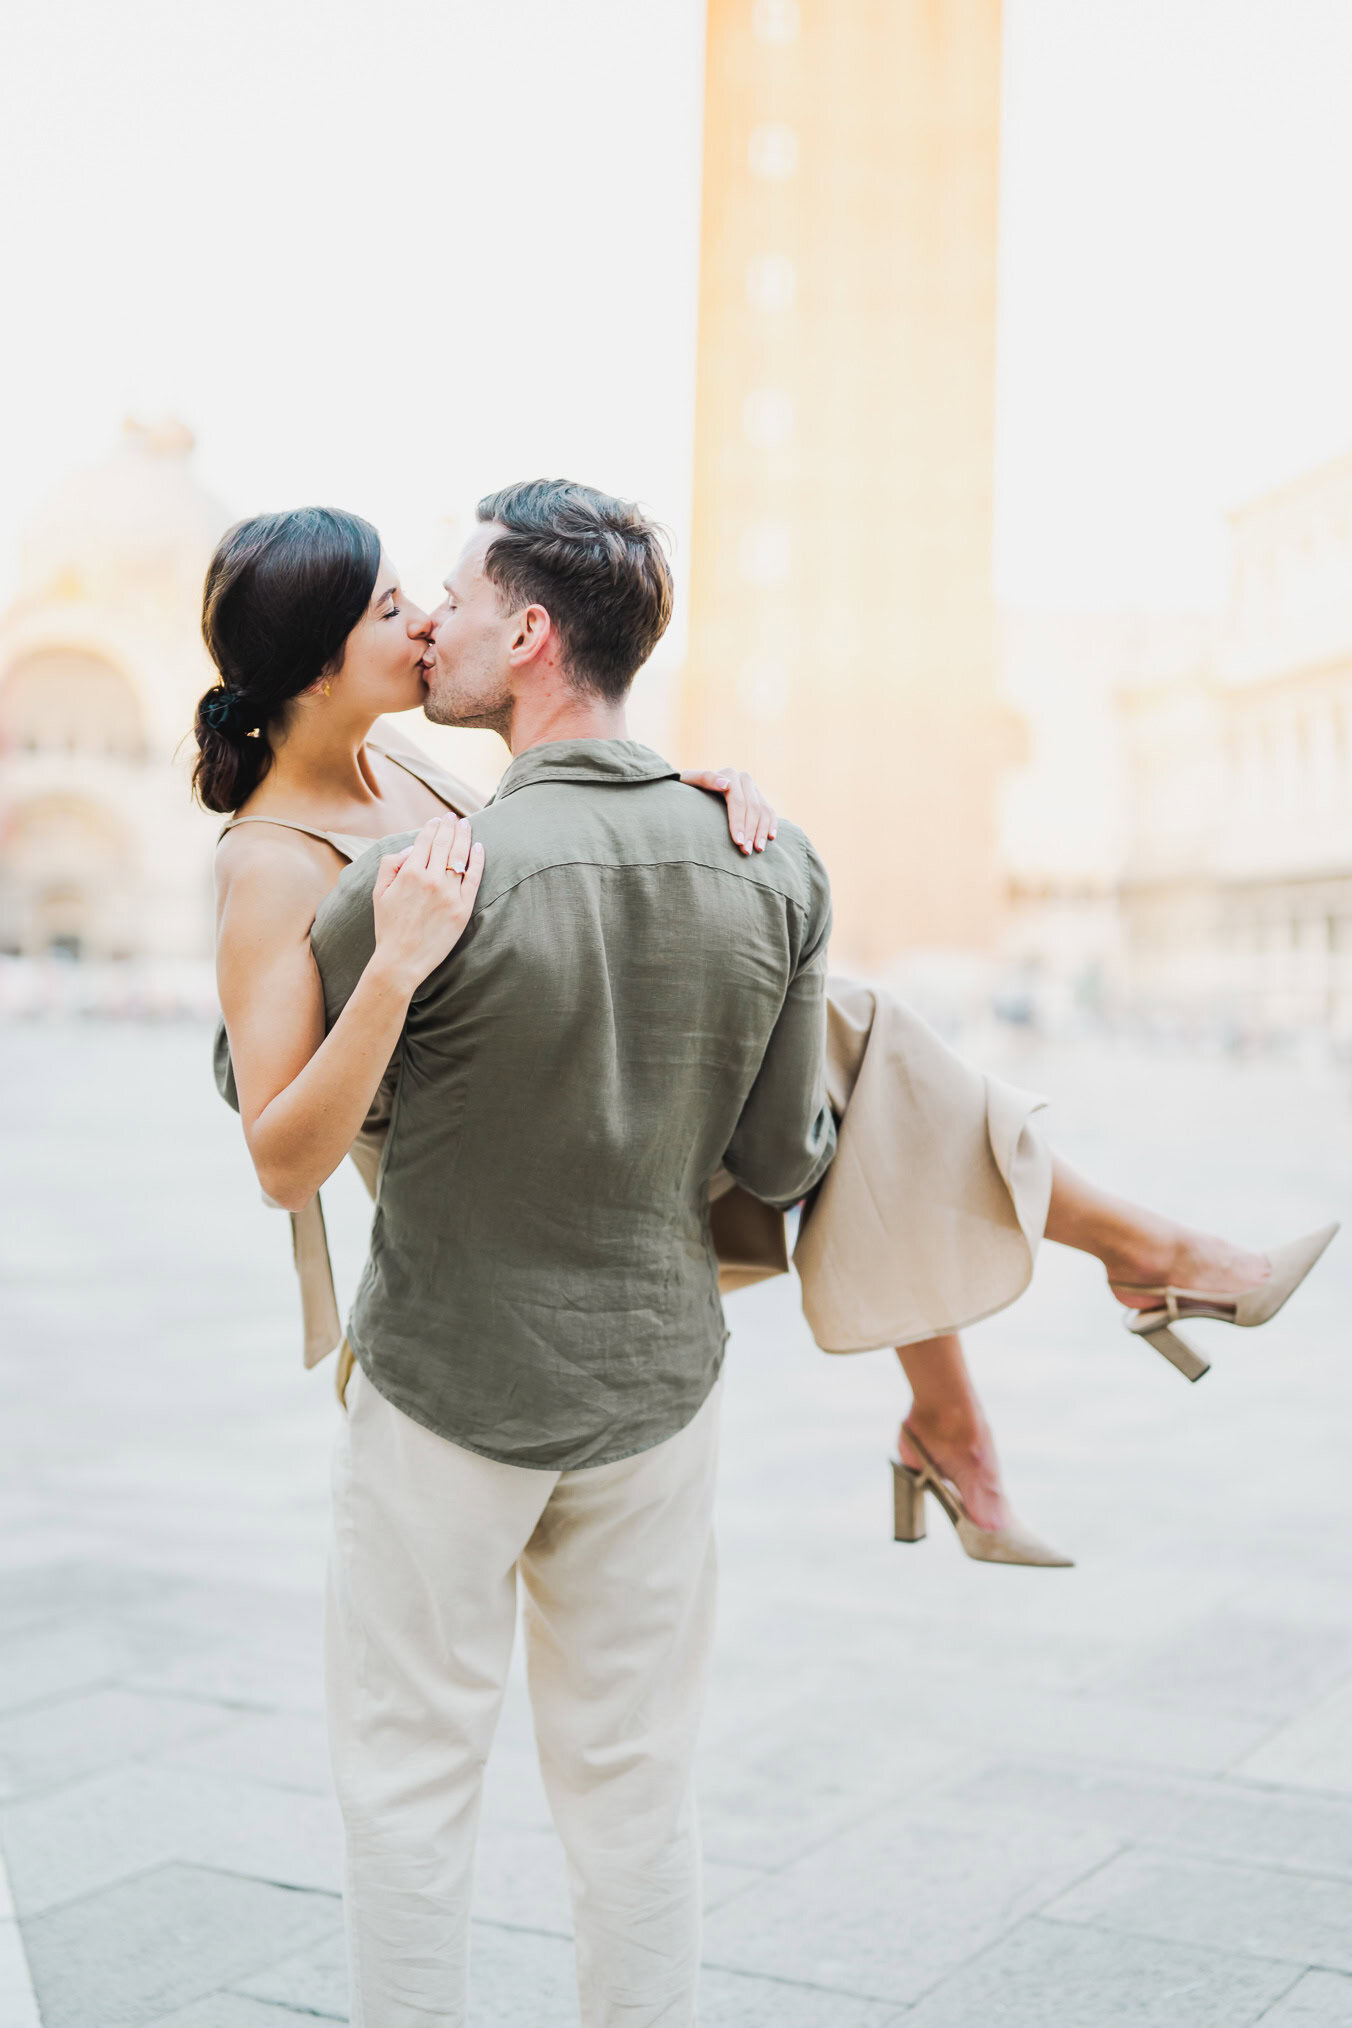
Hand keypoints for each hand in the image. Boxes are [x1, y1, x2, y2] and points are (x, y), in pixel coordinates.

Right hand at [371, 816, 483, 994]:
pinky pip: (474, 878)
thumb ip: (390, 865)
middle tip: (454, 817)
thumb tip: (411, 849)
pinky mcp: (463, 908)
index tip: (438, 820)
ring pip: (460, 856)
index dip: (432, 827)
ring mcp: (449, 893)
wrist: (401, 961)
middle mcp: (431, 879)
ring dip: (464, 836)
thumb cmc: (388, 927)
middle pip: (444, 844)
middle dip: (450, 826)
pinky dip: (478, 860)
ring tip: (466, 825)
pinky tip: (479, 848)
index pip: (425, 841)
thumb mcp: (378, 893)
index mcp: (409, 873)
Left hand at [680, 767, 777, 854]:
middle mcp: (744, 779)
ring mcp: (753, 788)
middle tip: (746, 851)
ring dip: (762, 831)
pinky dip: (772, 824)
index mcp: (729, 774)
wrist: (696, 786)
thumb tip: (726, 784)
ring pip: (763, 810)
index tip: (738, 842)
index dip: (739, 822)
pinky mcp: (759, 796)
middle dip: (750, 831)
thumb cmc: (688, 787)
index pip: (738, 801)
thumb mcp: (690, 780)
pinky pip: (770, 811)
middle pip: (753, 807)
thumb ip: (705, 778)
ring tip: (757, 850)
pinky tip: (770, 838)